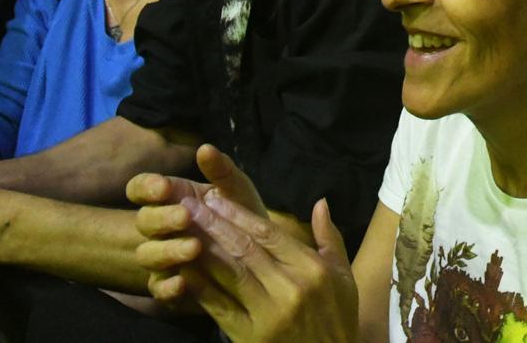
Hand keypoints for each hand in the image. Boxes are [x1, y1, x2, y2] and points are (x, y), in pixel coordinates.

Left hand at [135, 146, 353, 340]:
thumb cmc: (338, 318)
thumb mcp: (344, 276)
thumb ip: (330, 237)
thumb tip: (319, 202)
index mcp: (311, 269)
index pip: (269, 233)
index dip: (239, 214)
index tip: (215, 198)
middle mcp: (290, 288)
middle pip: (245, 249)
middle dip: (214, 224)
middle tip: (190, 205)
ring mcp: (268, 314)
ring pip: (230, 273)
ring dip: (203, 249)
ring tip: (182, 230)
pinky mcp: (250, 336)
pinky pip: (220, 306)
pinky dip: (200, 287)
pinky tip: (183, 270)